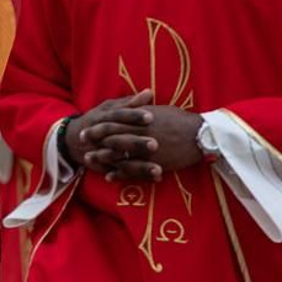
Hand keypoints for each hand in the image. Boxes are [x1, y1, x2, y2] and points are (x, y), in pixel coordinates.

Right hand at [65, 90, 153, 171]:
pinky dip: (137, 177)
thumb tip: (149, 92)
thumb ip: (129, 103)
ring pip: (120, 161)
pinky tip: (155, 178)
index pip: (117, 116)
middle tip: (155, 144)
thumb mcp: (109, 108)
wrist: (73, 139)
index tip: (151, 117)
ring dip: (139, 166)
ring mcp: (100, 154)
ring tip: (159, 169)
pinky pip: (121, 174)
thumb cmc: (97, 120)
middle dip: (135, 143)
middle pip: (117, 140)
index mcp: (101, 118)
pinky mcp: (105, 168)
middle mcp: (99, 137)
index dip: (132, 116)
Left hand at [90, 106, 206, 183]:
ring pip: (118, 155)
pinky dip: (119, 174)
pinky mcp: (153, 164)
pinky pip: (132, 171)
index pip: (114, 121)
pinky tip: (109, 177)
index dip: (99, 126)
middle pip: (111, 137)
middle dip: (95, 140)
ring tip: (89, 160)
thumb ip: (144, 109)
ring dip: (101, 157)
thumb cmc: (182, 120)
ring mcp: (145, 150)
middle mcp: (140, 133)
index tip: (88, 127)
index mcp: (140, 119)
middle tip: (80, 142)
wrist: (201, 136)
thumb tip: (137, 104)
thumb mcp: (161, 110)